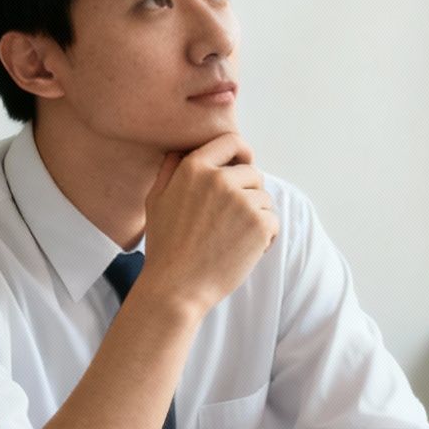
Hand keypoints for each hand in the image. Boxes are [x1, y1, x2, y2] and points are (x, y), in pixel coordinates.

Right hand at [134, 133, 277, 315]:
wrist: (176, 287)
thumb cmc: (165, 247)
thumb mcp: (155, 201)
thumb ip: (169, 171)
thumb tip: (179, 151)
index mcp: (194, 169)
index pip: (231, 141)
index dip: (242, 152)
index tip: (244, 165)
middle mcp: (220, 179)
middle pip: (253, 173)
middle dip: (248, 193)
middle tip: (232, 220)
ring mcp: (242, 201)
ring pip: (264, 198)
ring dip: (256, 217)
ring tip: (234, 239)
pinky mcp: (259, 224)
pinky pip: (273, 220)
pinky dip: (266, 236)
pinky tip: (245, 250)